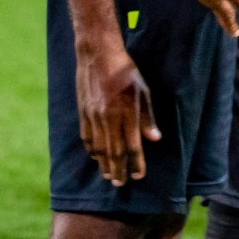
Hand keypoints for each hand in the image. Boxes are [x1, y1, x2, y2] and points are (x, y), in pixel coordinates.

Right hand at [76, 47, 159, 186]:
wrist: (98, 54)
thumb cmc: (125, 70)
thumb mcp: (143, 90)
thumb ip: (148, 117)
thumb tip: (155, 139)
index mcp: (127, 112)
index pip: (132, 146)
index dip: (136, 163)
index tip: (139, 175)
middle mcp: (109, 117)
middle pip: (114, 152)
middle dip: (119, 170)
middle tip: (121, 184)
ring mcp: (93, 116)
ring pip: (99, 148)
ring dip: (104, 164)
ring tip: (108, 176)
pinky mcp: (83, 112)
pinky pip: (87, 137)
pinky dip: (92, 150)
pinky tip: (96, 157)